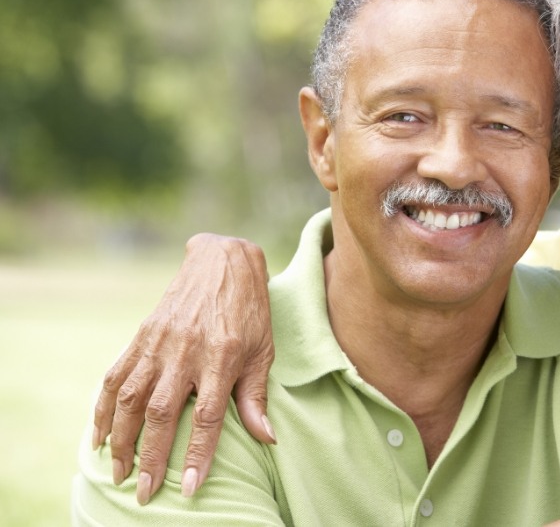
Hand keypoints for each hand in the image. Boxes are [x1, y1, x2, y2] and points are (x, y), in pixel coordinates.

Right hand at [91, 233, 275, 504]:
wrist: (223, 262)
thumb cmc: (250, 310)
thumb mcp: (264, 350)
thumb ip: (256, 396)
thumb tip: (266, 438)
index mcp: (222, 357)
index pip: (208, 416)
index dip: (198, 454)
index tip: (188, 487)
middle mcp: (187, 352)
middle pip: (162, 413)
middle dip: (150, 456)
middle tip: (144, 492)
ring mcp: (160, 343)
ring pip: (130, 398)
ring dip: (121, 438)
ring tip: (118, 471)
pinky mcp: (142, 335)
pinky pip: (115, 375)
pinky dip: (103, 407)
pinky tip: (100, 434)